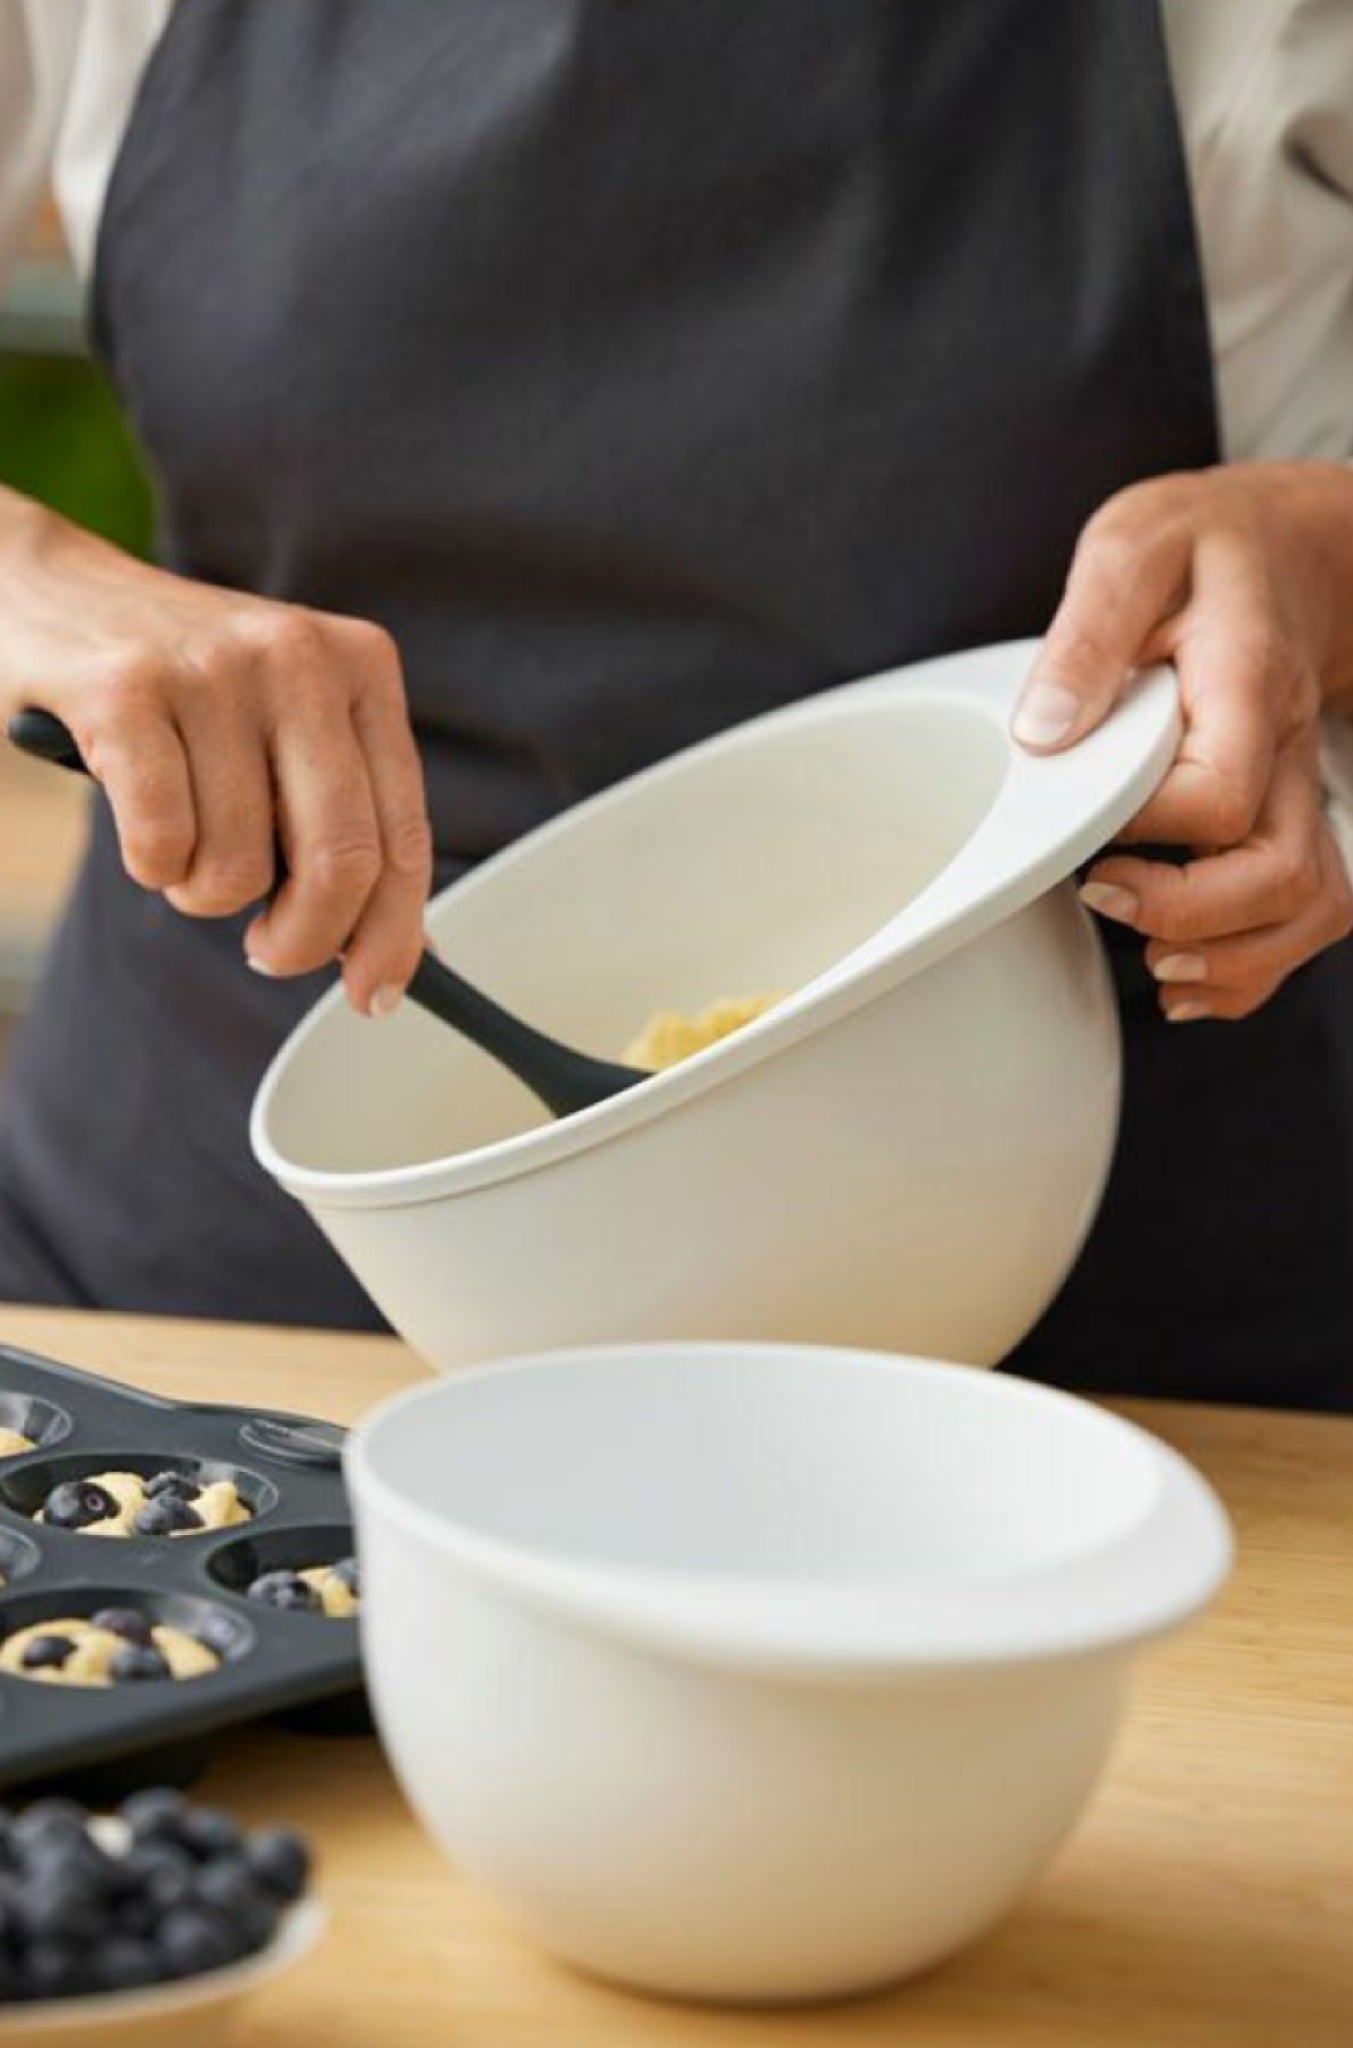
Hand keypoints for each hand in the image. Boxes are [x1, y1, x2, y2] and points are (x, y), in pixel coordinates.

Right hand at [0, 489, 431, 1015]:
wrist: (47, 590)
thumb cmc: (180, 690)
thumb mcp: (283, 728)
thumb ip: (341, 818)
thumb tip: (395, 949)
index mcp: (362, 666)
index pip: (402, 835)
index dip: (393, 936)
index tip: (374, 995)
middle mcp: (300, 657)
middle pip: (340, 860)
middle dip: (303, 941)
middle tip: (267, 952)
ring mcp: (213, 667)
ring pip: (240, 867)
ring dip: (203, 892)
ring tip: (181, 842)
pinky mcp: (125, 687)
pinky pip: (162, 843)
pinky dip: (150, 866)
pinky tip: (142, 825)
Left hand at [1011, 461, 1352, 1018]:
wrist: (1292, 542)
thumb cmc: (1206, 545)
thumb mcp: (1133, 548)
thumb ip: (1086, 636)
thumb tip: (1044, 731)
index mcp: (1246, 684)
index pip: (1220, 792)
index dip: (1148, 829)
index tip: (1085, 829)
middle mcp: (1287, 749)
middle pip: (1285, 872)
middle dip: (1193, 916)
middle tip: (1104, 897)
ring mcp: (1299, 789)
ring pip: (1314, 907)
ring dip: (1234, 959)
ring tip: (1153, 958)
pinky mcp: (1293, 816)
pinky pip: (1306, 913)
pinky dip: (1250, 965)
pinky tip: (1185, 975)